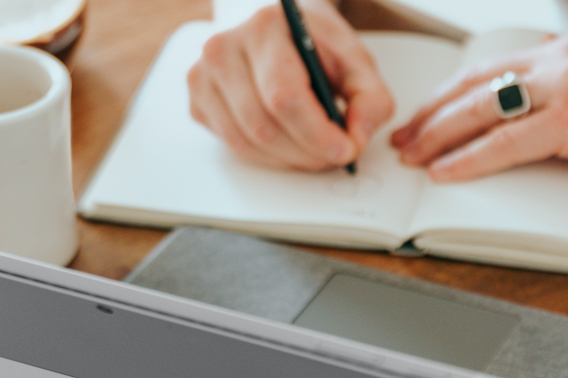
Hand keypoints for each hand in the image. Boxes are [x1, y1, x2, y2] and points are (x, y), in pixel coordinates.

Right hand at [187, 1, 393, 170]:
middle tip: (335, 155)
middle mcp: (224, 49)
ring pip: (246, 143)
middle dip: (307, 153)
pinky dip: (268, 157)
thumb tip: (358, 138)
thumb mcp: (355, 60)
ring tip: (315, 151)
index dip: (317, 133)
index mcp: (264, 28)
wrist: (275, 30)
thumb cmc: (312, 44)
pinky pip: (234, 147)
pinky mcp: (197, 103)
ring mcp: (203, 77)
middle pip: (264, 126)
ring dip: (289, 159)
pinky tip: (288, 142)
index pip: (284, 96)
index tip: (345, 150)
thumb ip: (370, 98)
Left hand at [390, 32, 567, 190]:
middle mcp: (558, 61)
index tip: (424, 116)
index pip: (488, 70)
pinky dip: (471, 158)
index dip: (449, 96)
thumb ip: (563, 96)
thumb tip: (524, 120)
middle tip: (402, 138)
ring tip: (413, 156)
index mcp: (563, 53)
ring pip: (481, 109)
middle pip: (473, 86)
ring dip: (439, 136)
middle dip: (431, 115)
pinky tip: (446, 171)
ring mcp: (565, 87)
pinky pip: (506, 141)